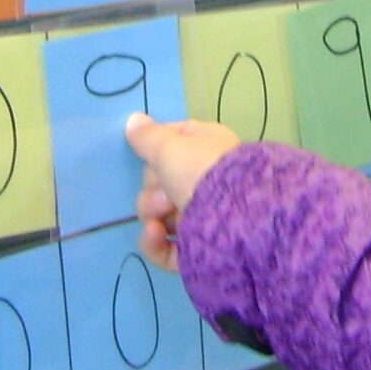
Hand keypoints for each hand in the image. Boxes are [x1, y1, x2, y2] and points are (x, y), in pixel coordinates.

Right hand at [125, 112, 241, 268]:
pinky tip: (155, 234)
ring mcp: (202, 218)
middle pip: (160, 183)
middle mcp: (206, 182)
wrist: (236, 220)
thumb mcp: (170, 147)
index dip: (155, 148)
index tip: (149, 153)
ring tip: (163, 215)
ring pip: (159, 216)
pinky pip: (165, 248)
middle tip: (164, 192)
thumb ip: (148, 137)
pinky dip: (155, 242)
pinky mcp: (197, 250)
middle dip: (153, 189)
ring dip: (153, 214)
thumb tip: (134, 119)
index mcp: (206, 149)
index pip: (173, 142)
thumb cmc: (201, 172)